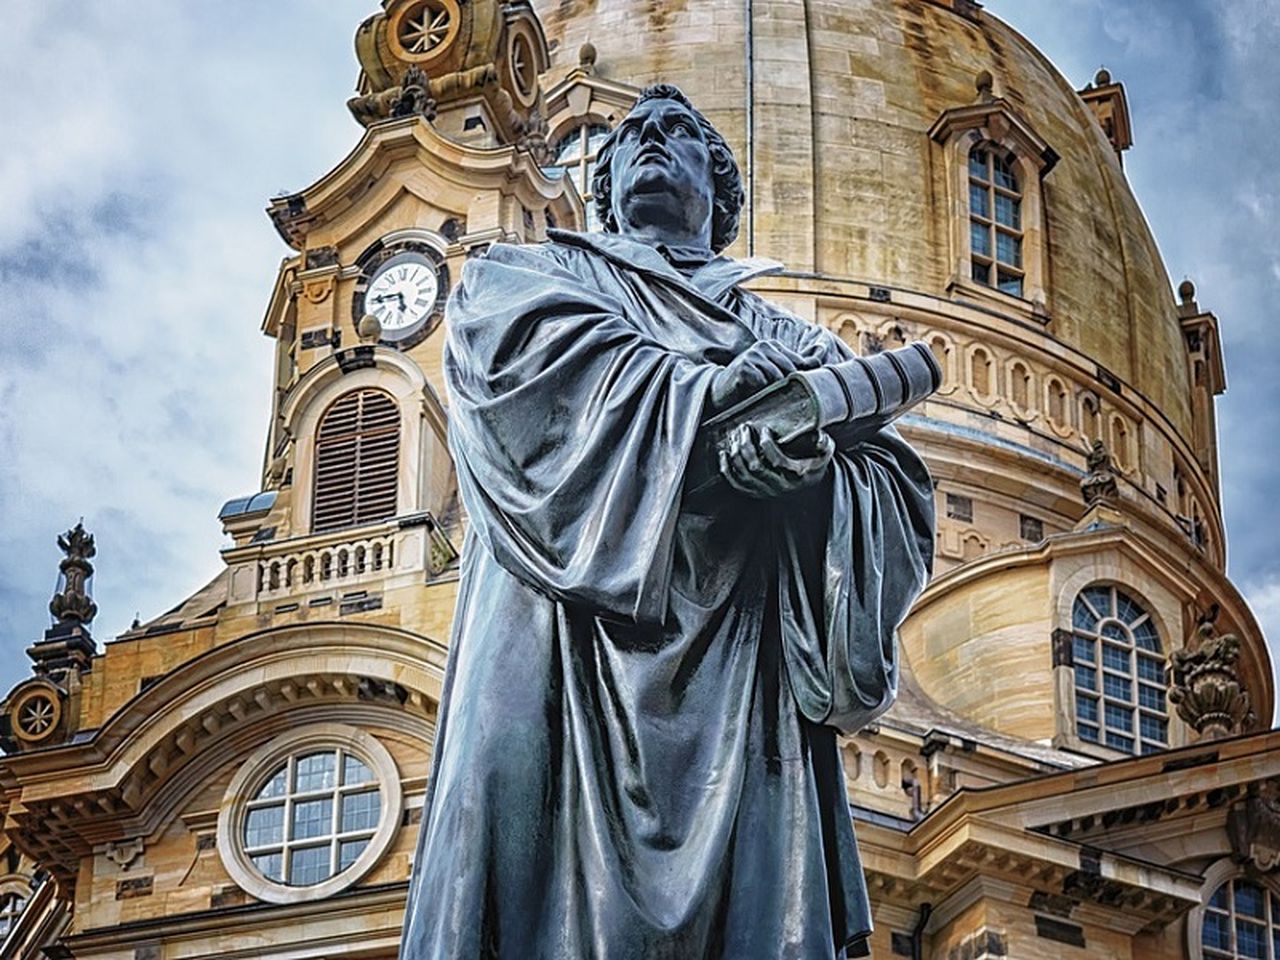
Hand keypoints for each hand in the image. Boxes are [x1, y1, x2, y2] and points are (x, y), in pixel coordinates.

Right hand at [708, 340, 814, 414]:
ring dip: (770, 391)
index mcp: (773, 346)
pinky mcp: (745, 367)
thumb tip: (821, 352)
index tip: (784, 389)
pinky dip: (758, 392)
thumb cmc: (748, 386)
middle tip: (769, 394)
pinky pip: (763, 382)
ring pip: (778, 377)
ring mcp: (753, 355)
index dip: (797, 380)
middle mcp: (763, 346)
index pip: (799, 363)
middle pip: (791, 371)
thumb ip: (798, 364)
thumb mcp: (774, 374)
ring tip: (758, 394)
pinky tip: (749, 392)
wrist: (718, 394)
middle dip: (784, 387)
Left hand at [718, 424, 833, 497]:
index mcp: (797, 475)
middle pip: (756, 467)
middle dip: (746, 445)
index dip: (767, 445)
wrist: (808, 486)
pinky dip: (727, 469)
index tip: (765, 430)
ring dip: (736, 454)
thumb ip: (824, 443)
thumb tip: (818, 435)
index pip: (777, 461)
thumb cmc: (814, 465)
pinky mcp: (756, 494)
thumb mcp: (825, 454)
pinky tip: (724, 454)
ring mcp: (766, 492)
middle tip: (744, 428)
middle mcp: (780, 486)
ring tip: (735, 437)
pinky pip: (737, 484)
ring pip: (744, 475)